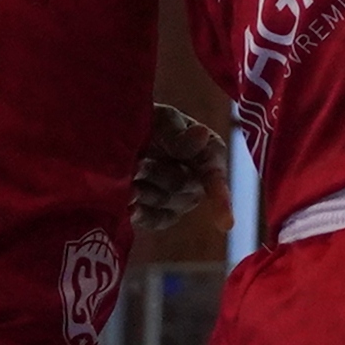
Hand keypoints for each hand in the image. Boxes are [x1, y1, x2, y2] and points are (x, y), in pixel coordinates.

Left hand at [129, 102, 222, 232]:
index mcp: (209, 151)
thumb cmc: (149, 120)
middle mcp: (200, 179)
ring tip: (129, 172)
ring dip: (145, 189)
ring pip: (167, 204)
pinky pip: (155, 220)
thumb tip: (202, 135)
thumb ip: (179, 135)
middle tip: (138, 160)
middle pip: (185, 189)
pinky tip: (129, 205)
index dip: (219, 197)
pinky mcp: (159, 214)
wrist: (120, 134)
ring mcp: (180, 199)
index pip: (216, 174)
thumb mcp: (163, 121)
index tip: (225, 224)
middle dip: (158, 174)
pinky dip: (140, 213)